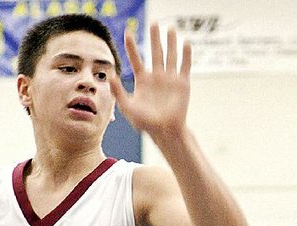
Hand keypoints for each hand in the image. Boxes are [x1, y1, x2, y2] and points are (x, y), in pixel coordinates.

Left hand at [110, 22, 190, 141]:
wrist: (165, 131)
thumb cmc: (146, 123)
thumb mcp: (128, 108)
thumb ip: (118, 92)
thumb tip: (110, 76)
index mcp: (143, 80)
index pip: (136, 59)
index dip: (132, 46)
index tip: (128, 33)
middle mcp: (156, 77)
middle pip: (155, 52)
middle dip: (154, 38)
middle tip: (153, 23)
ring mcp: (170, 79)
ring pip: (170, 55)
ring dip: (170, 42)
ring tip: (170, 28)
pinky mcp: (182, 84)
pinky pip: (184, 66)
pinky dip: (186, 55)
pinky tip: (185, 43)